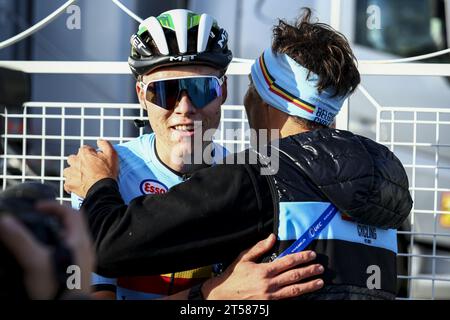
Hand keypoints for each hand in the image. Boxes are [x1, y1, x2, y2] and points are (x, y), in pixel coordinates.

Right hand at [0, 201, 94, 298]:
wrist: (68, 311)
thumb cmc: (58, 288)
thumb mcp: (36, 262)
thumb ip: (21, 241)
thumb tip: (5, 220)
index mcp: (80, 241)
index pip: (71, 212)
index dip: (54, 206)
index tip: (36, 207)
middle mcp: (85, 248)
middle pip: (72, 225)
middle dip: (53, 219)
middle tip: (34, 221)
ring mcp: (84, 261)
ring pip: (70, 239)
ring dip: (53, 234)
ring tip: (34, 238)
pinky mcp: (78, 272)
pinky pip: (68, 252)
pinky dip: (55, 248)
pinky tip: (41, 257)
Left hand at [63, 139, 118, 197]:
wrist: (103, 188)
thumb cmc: (107, 172)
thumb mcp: (112, 154)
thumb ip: (105, 144)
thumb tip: (99, 140)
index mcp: (84, 153)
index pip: (84, 149)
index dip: (91, 154)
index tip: (96, 160)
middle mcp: (75, 161)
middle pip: (73, 159)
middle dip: (78, 162)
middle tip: (88, 168)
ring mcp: (71, 173)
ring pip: (67, 171)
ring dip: (73, 173)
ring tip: (82, 177)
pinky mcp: (69, 184)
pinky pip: (67, 184)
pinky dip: (71, 185)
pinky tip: (78, 186)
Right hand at [202, 234, 323, 299]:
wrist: (222, 296)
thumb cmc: (233, 276)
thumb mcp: (243, 258)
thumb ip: (259, 248)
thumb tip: (272, 237)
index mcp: (263, 270)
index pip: (287, 262)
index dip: (301, 257)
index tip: (311, 255)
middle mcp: (269, 284)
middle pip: (294, 276)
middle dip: (309, 271)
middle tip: (320, 267)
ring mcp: (270, 297)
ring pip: (294, 290)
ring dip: (309, 286)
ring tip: (320, 282)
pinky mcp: (270, 305)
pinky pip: (286, 300)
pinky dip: (297, 296)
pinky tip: (304, 293)